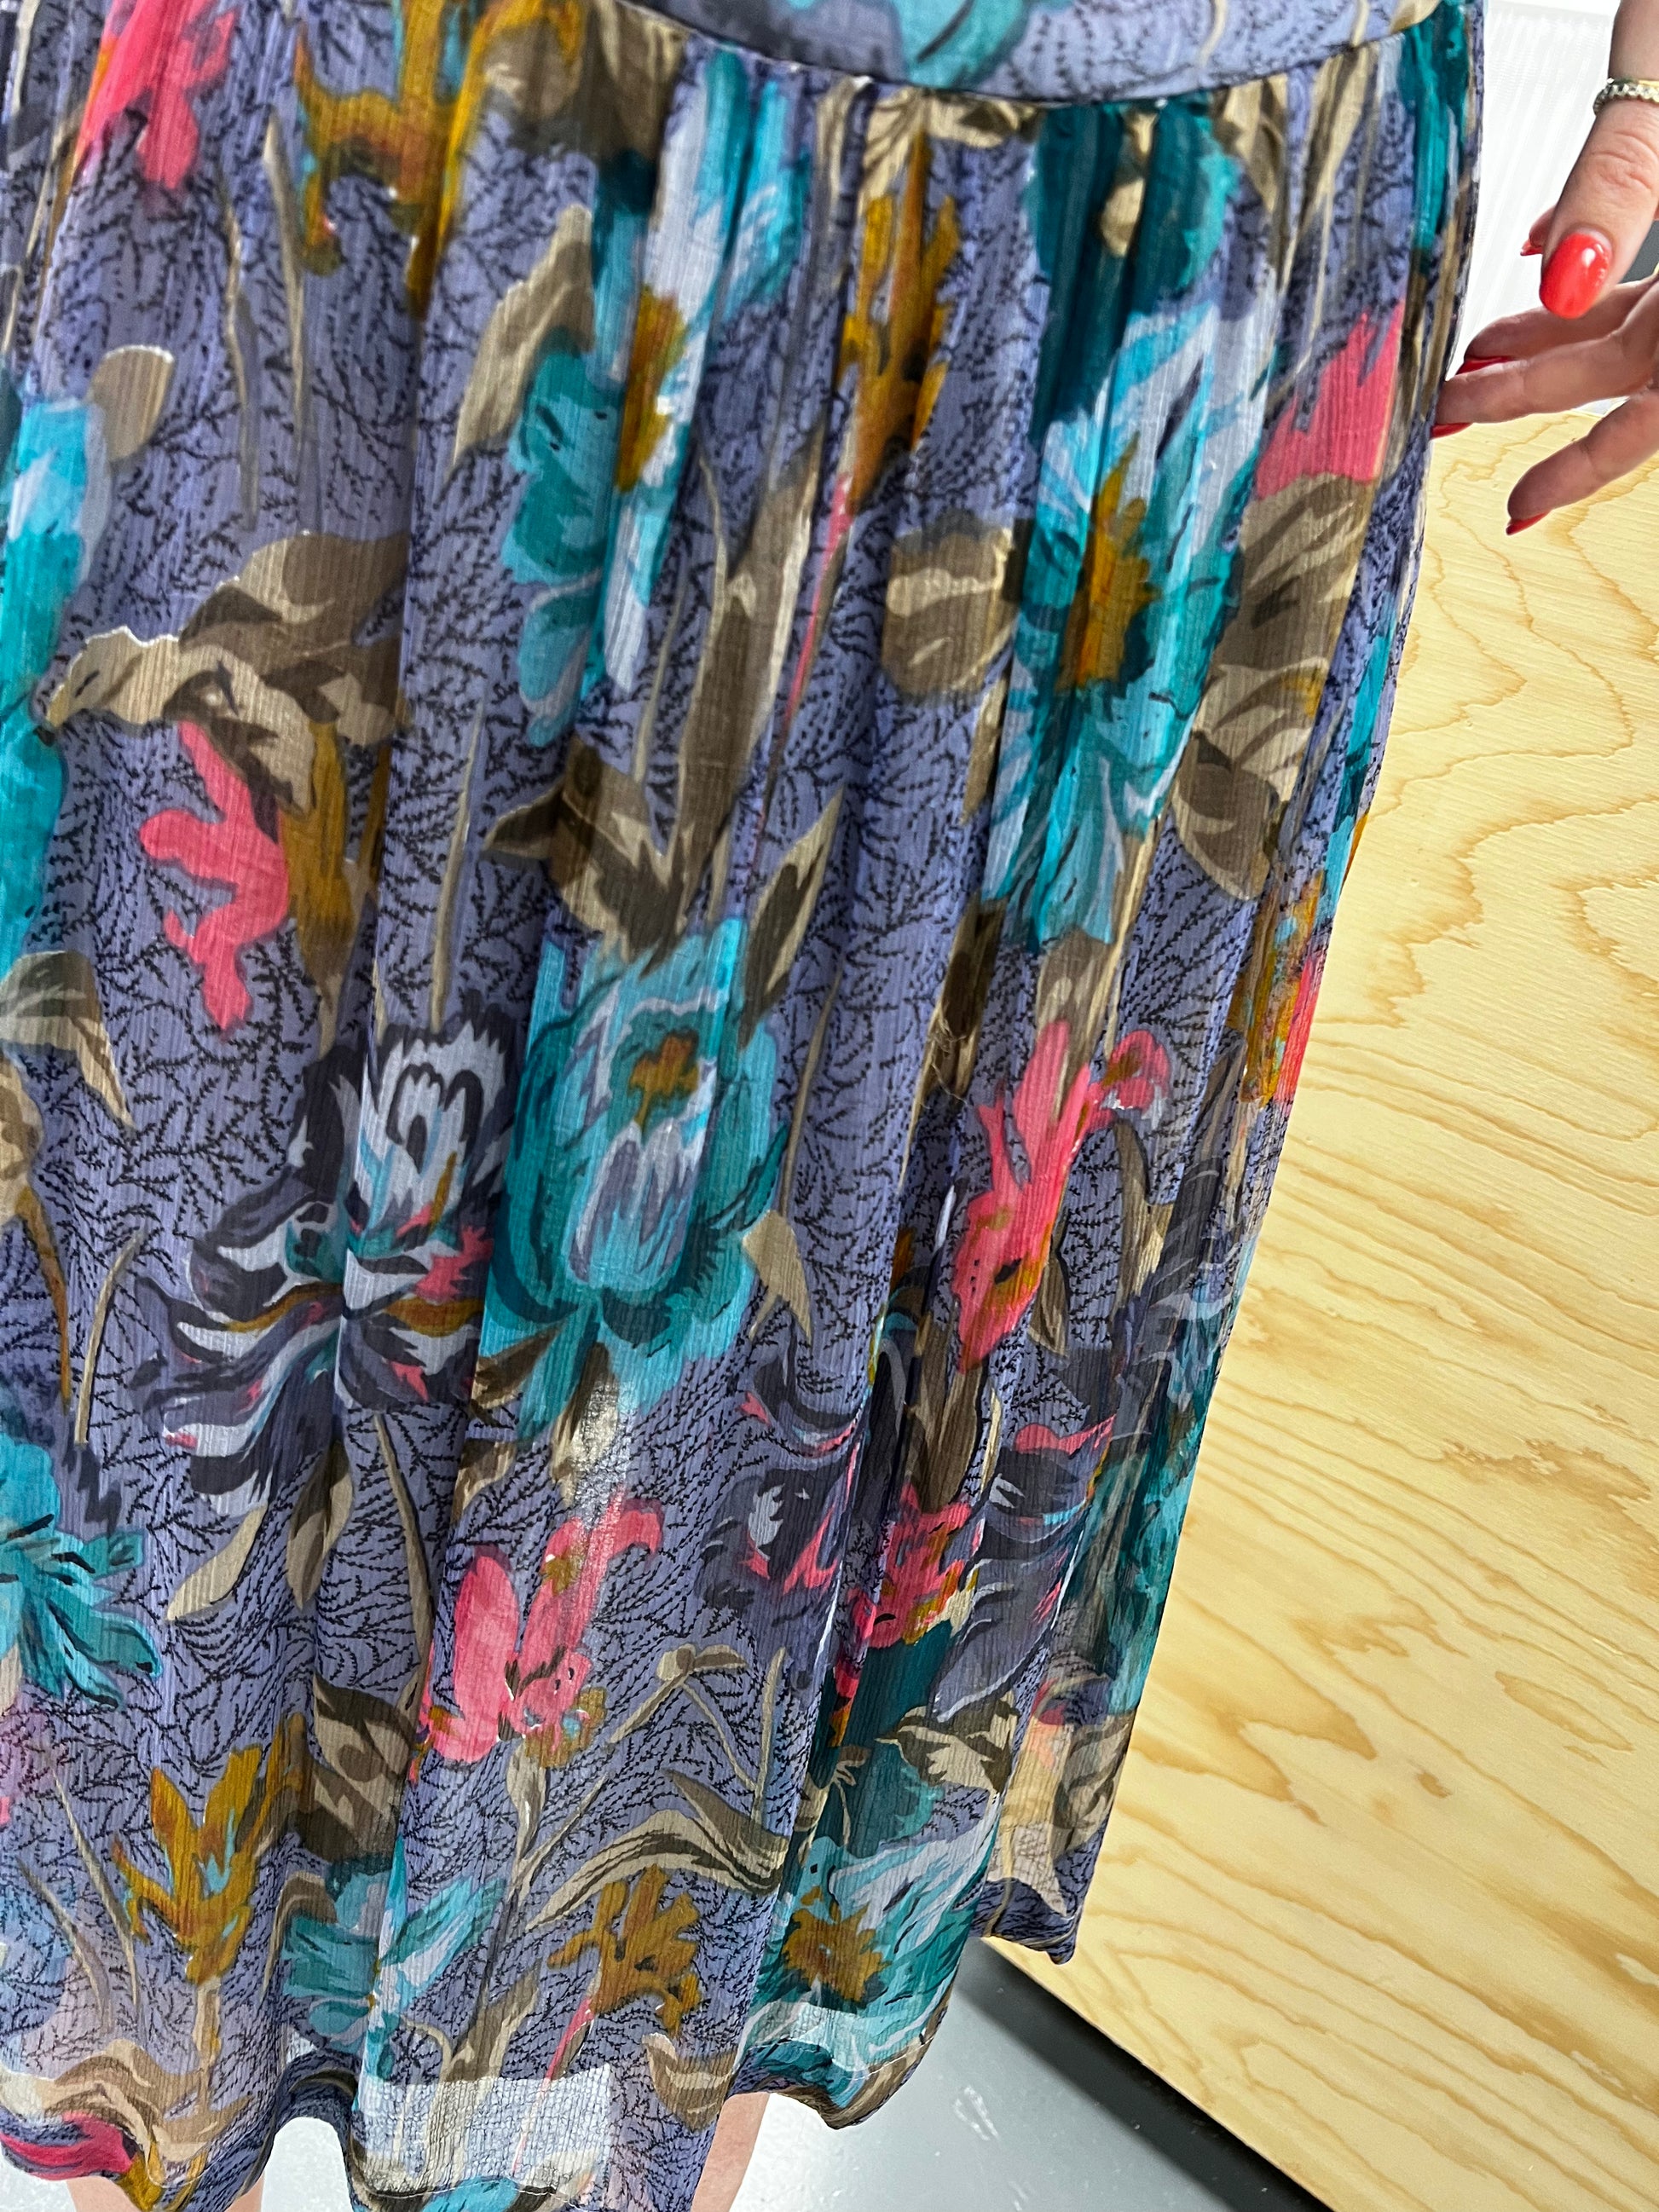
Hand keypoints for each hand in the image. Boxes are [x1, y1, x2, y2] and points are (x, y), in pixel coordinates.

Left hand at [1431, 0, 1658, 530]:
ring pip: (1641, 314)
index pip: (1651, 410)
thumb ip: (1623, 177)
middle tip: (1445, 415)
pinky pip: (1652, 254)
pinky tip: (1547, 264)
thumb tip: (1560, 276)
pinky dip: (1595, 263)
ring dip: (1556, 334)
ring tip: (1474, 359)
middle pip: (1636, 366)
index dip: (1584, 464)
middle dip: (1537, 391)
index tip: (1516, 509)